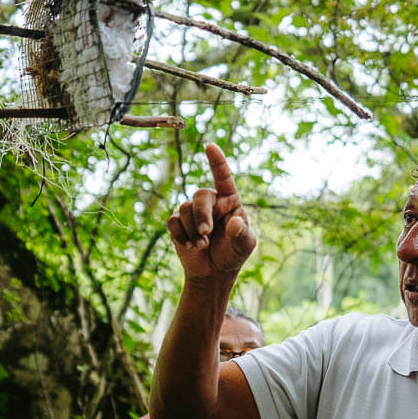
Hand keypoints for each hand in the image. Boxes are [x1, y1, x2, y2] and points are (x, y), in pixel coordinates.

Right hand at [166, 143, 255, 279]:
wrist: (214, 272)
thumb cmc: (233, 253)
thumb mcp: (245, 246)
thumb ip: (242, 234)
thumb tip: (235, 223)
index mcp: (230, 200)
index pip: (223, 177)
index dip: (217, 161)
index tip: (210, 146)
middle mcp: (211, 202)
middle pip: (200, 196)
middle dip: (202, 216)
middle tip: (206, 234)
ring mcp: (192, 211)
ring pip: (185, 209)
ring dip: (193, 229)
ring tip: (201, 246)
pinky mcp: (178, 223)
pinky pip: (173, 221)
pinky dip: (181, 235)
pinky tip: (190, 246)